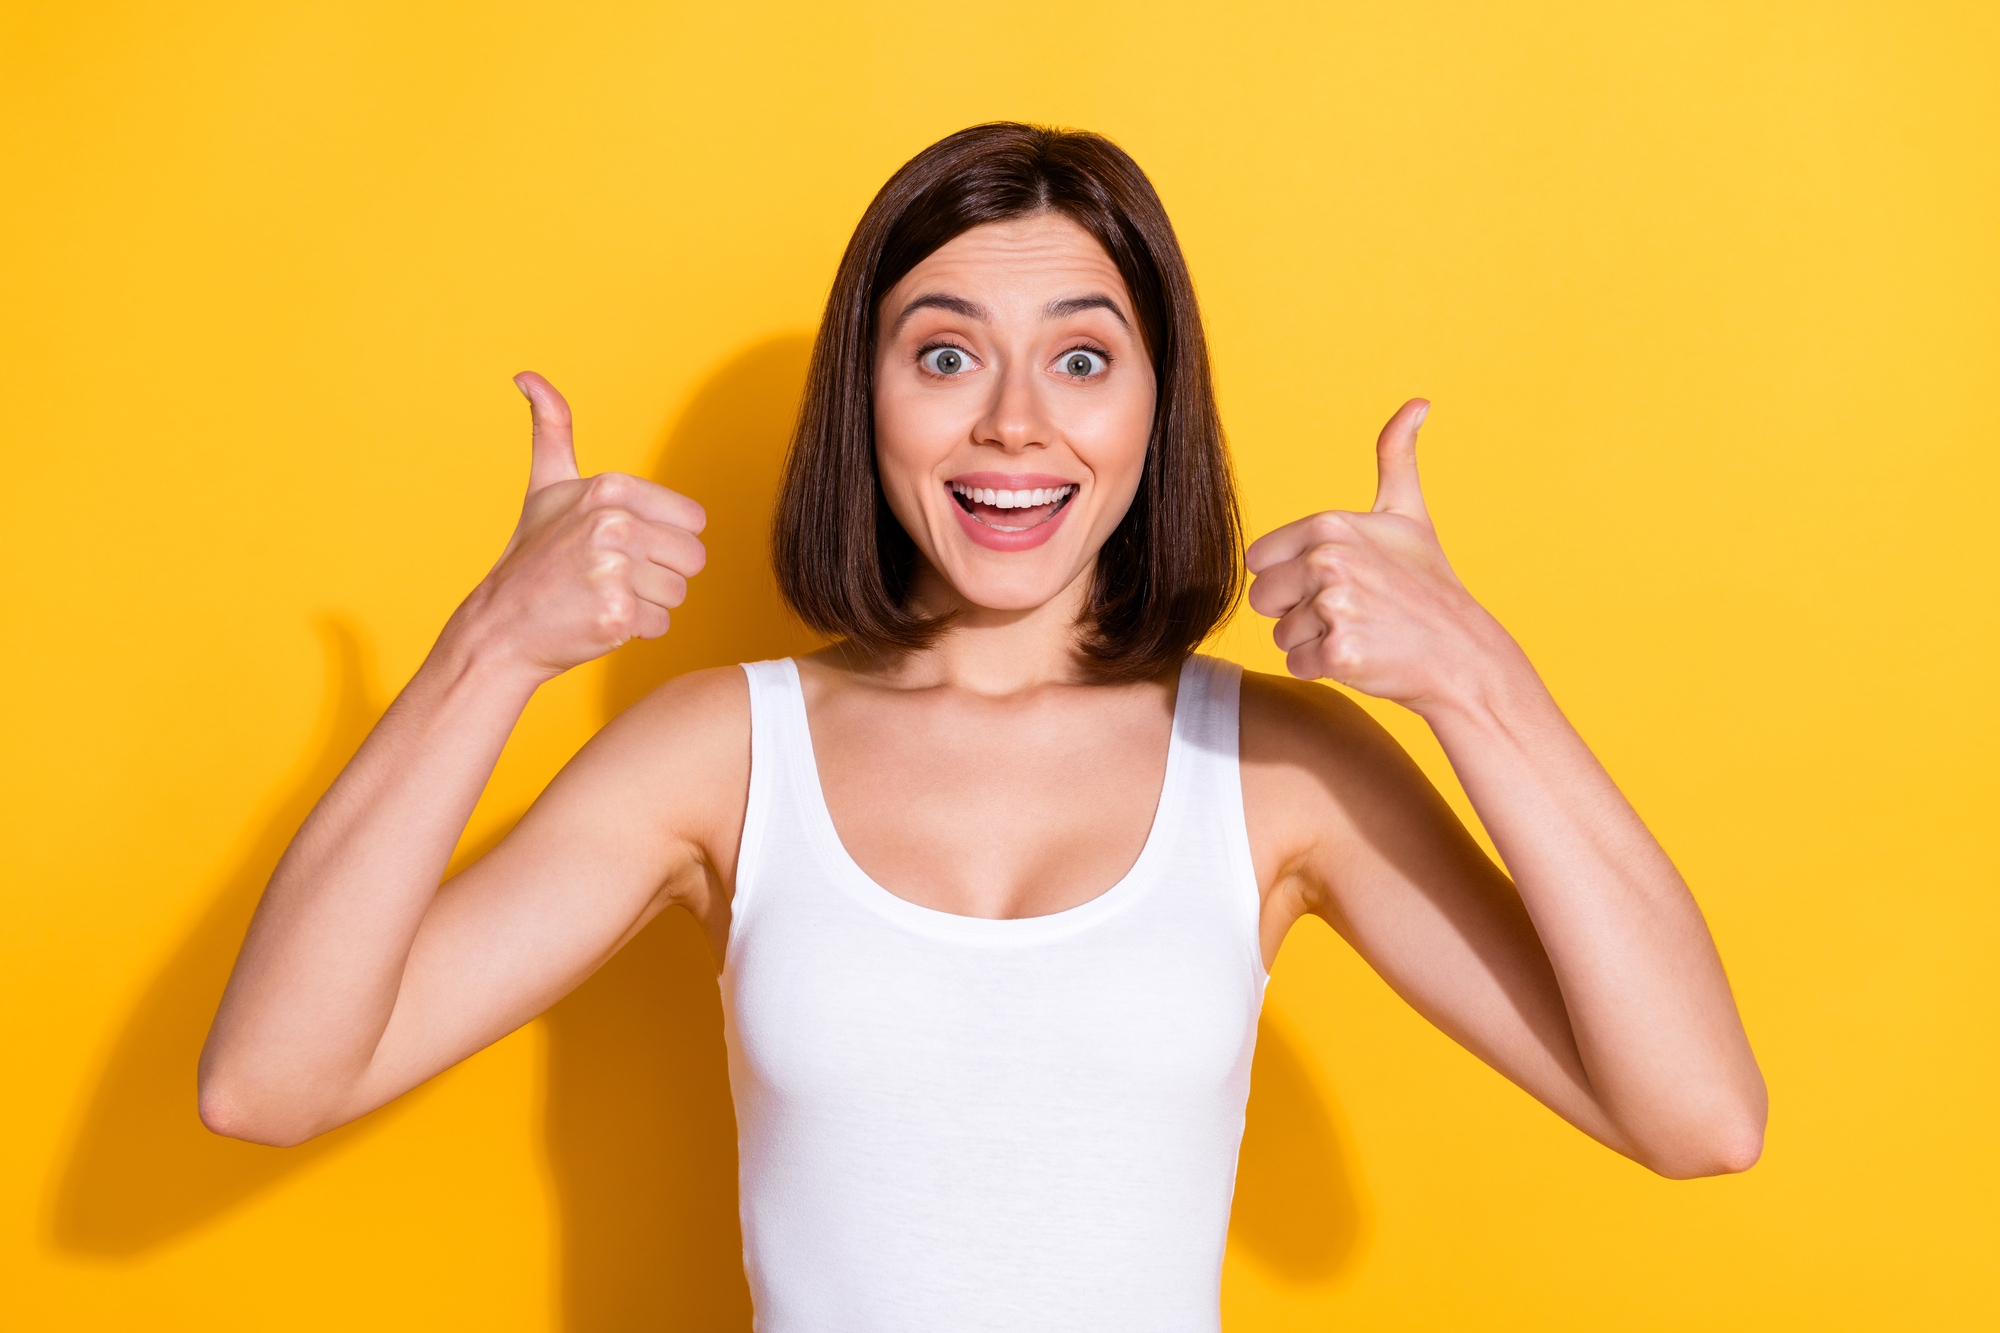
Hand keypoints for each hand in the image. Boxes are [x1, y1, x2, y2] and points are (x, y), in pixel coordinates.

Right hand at [454, 373, 706, 678]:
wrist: (501, 627)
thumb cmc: (533, 558)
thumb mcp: (546, 487)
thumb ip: (552, 429)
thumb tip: (527, 376)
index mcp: (609, 487)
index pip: (693, 521)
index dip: (663, 539)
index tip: (620, 545)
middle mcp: (613, 523)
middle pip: (693, 558)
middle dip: (659, 573)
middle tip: (610, 576)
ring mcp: (613, 570)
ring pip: (678, 593)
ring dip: (647, 603)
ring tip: (600, 596)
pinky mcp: (616, 614)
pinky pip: (661, 625)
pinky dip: (635, 630)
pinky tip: (597, 619)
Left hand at [1245, 399, 1519, 712]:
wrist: (1463, 653)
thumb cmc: (1429, 585)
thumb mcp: (1408, 515)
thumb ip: (1396, 457)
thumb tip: (1418, 403)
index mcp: (1329, 526)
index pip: (1259, 560)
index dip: (1290, 575)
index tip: (1334, 579)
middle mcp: (1327, 560)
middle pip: (1262, 597)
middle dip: (1295, 611)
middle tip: (1348, 610)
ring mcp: (1334, 606)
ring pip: (1280, 634)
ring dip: (1312, 641)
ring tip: (1360, 631)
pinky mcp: (1340, 652)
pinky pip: (1297, 664)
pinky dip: (1323, 668)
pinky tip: (1361, 655)